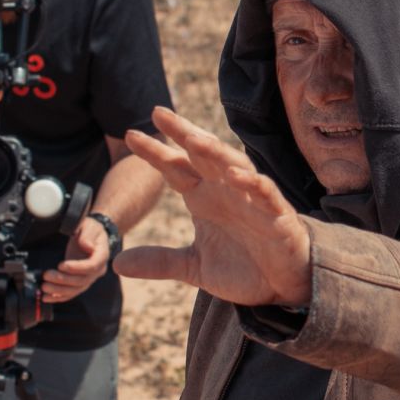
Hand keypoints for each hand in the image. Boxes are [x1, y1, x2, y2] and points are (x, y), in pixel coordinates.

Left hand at [40, 216, 110, 304]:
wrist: (91, 234)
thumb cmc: (90, 228)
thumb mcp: (89, 225)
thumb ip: (87, 234)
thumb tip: (87, 245)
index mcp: (101, 256)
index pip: (92, 266)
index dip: (77, 268)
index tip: (61, 265)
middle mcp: (97, 270)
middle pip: (82, 280)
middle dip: (63, 280)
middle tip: (47, 275)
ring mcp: (89, 278)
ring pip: (75, 289)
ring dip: (59, 290)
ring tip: (44, 287)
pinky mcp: (80, 282)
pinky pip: (71, 293)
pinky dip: (59, 297)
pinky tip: (47, 297)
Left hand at [116, 107, 311, 306]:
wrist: (283, 286)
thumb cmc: (242, 267)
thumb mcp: (194, 266)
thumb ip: (160, 261)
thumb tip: (116, 264)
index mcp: (204, 198)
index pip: (175, 168)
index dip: (155, 152)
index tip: (129, 136)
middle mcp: (226, 191)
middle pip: (202, 155)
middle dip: (182, 133)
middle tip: (158, 113)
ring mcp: (253, 200)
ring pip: (233, 165)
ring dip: (214, 151)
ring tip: (193, 138)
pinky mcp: (277, 216)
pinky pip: (265, 194)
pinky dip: (252, 184)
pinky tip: (235, 175)